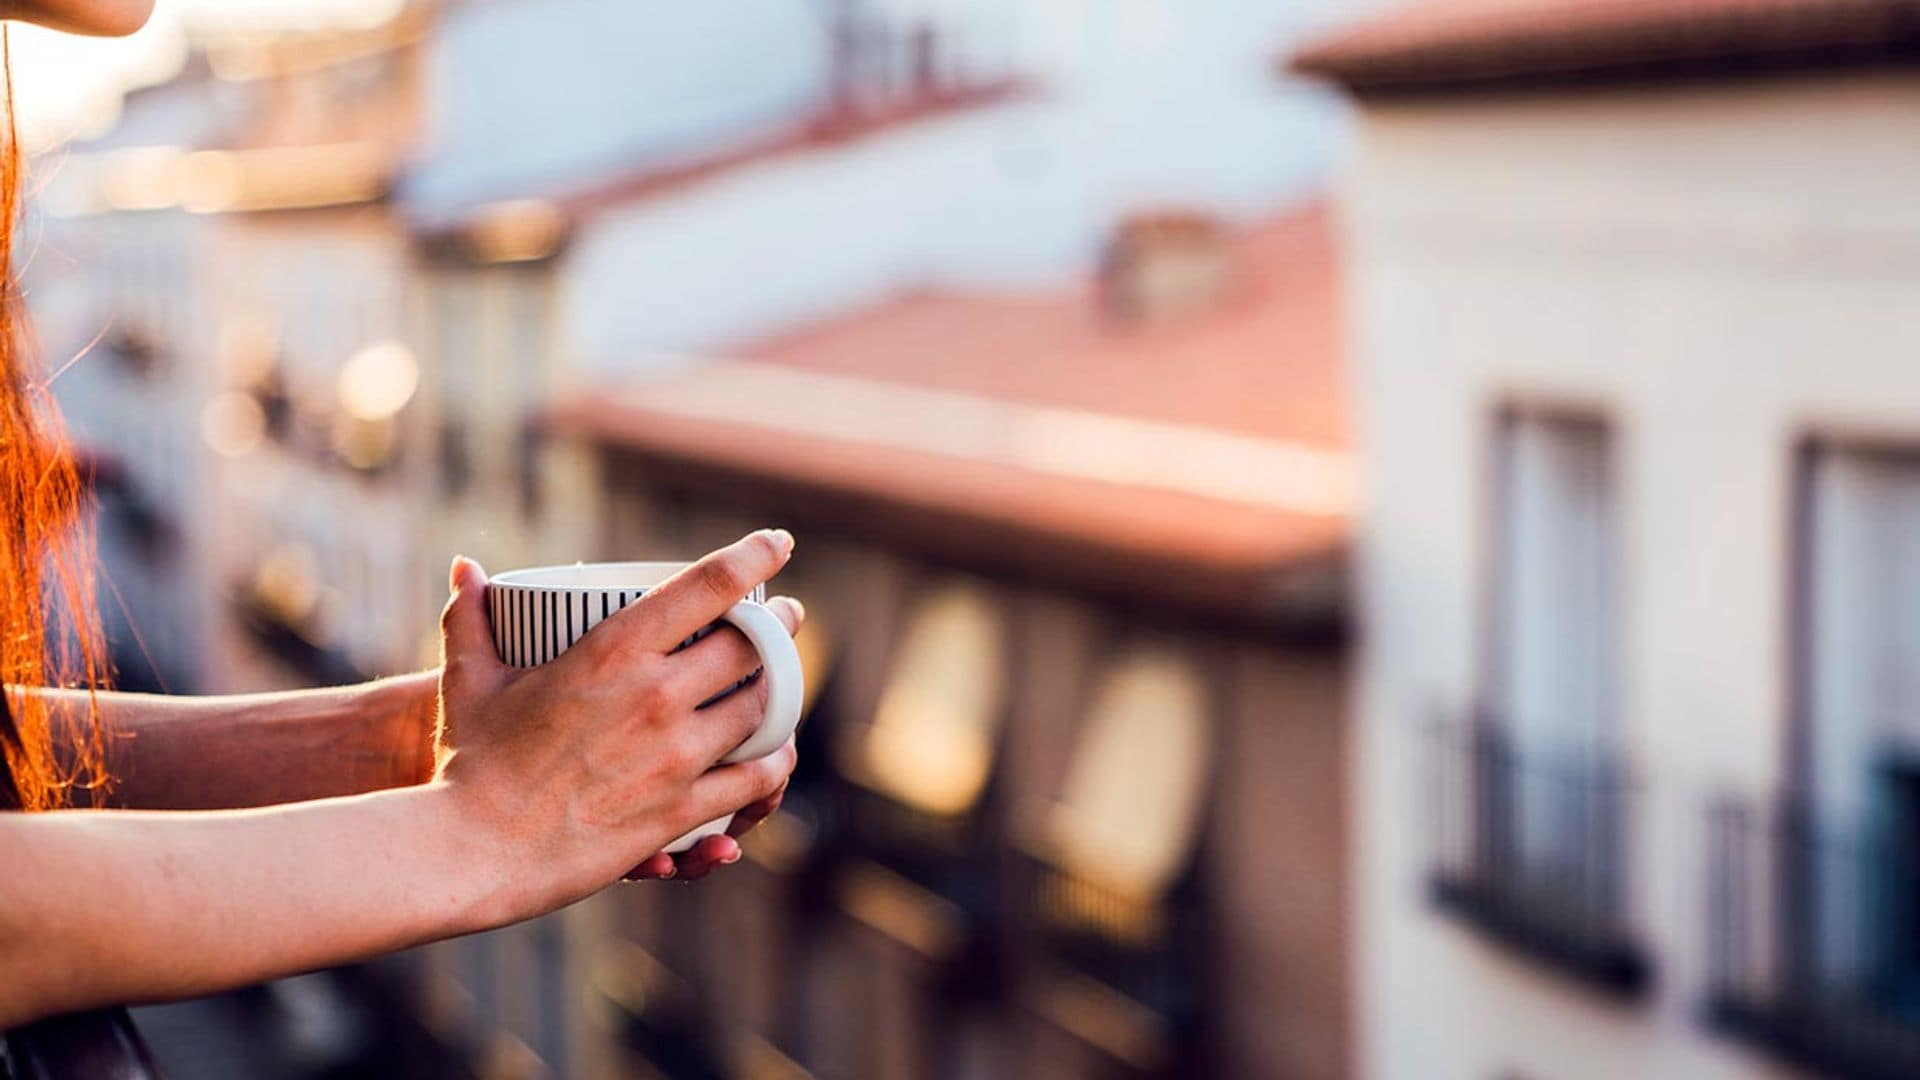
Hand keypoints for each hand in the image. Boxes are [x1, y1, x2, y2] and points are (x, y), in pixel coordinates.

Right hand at [431, 530, 802, 919]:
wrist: (471, 850)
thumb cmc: (468, 761)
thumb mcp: (467, 679)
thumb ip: (468, 617)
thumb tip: (465, 567)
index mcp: (614, 649)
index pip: (709, 584)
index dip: (754, 554)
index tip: (778, 542)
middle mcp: (656, 694)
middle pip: (752, 644)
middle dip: (778, 624)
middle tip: (785, 617)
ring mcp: (675, 754)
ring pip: (763, 709)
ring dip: (780, 692)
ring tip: (783, 683)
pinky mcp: (682, 808)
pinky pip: (757, 778)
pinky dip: (775, 763)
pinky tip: (776, 755)